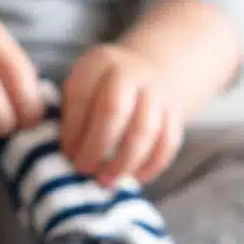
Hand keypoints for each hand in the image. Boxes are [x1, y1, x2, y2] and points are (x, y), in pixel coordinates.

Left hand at [62, 44, 183, 186]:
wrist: (144, 72)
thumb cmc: (101, 91)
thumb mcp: (81, 88)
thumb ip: (73, 116)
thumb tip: (71, 156)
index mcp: (100, 62)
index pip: (82, 96)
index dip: (73, 130)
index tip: (68, 154)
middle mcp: (131, 72)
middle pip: (114, 110)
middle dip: (96, 146)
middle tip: (84, 169)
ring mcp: (158, 91)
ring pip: (144, 130)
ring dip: (123, 162)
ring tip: (106, 180)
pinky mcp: (176, 112)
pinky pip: (168, 142)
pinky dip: (151, 165)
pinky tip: (135, 177)